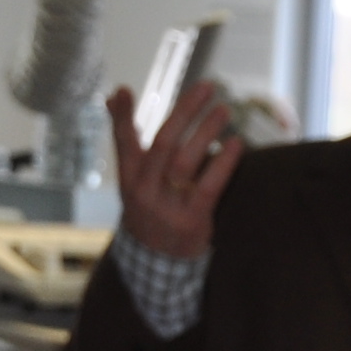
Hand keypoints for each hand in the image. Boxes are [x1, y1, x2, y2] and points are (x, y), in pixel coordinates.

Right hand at [106, 79, 239, 262]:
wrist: (157, 262)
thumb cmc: (150, 208)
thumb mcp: (134, 178)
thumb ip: (130, 139)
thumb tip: (114, 93)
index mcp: (130, 178)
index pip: (122, 142)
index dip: (121, 117)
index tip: (124, 90)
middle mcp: (144, 191)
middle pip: (163, 144)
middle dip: (185, 112)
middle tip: (208, 87)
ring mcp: (167, 208)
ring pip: (185, 162)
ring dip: (206, 132)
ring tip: (224, 111)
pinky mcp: (191, 222)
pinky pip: (209, 188)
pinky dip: (223, 164)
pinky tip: (236, 144)